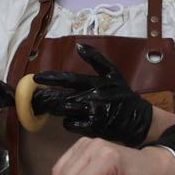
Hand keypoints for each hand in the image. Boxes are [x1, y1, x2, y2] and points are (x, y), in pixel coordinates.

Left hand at [32, 43, 153, 147]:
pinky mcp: (93, 128)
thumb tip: (78, 45)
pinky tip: (74, 119)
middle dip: (49, 98)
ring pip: (64, 111)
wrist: (138, 119)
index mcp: (95, 82)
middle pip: (62, 98)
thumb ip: (96, 59)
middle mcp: (93, 97)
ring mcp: (93, 114)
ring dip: (58, 110)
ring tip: (57, 108)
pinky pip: (71, 125)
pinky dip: (69, 122)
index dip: (51, 78)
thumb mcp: (113, 73)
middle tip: (40, 99)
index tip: (36, 78)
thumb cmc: (123, 95)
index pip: (69, 79)